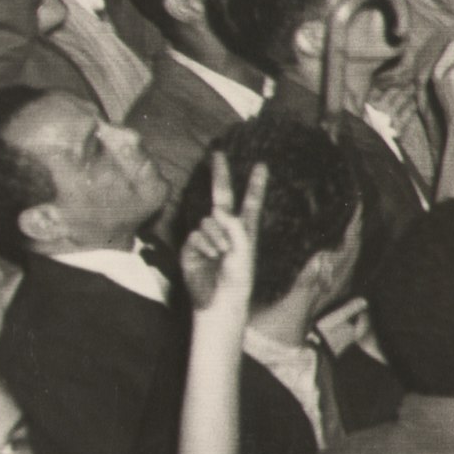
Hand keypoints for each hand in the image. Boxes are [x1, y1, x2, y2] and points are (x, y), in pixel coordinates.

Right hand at [179, 150, 265, 319]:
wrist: (221, 299)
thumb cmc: (238, 277)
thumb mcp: (244, 249)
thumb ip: (234, 227)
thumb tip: (218, 213)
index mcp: (244, 230)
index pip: (250, 203)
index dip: (256, 185)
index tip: (262, 166)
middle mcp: (225, 230)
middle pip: (221, 196)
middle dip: (220, 175)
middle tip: (217, 153)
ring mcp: (207, 237)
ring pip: (208, 222)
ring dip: (217, 237)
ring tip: (222, 254)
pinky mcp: (191, 247)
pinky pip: (197, 235)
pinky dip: (206, 244)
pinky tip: (211, 256)